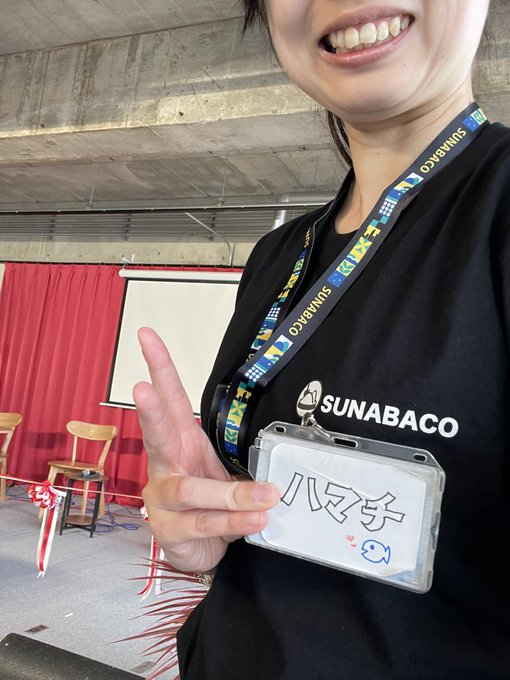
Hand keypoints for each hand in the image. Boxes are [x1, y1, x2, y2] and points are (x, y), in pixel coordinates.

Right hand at [133, 327, 279, 572]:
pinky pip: (204, 523)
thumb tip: (281, 451)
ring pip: (190, 490)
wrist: (200, 550)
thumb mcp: (225, 472)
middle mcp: (166, 466)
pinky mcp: (168, 530)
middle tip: (141, 388)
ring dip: (230, 494)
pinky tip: (257, 520)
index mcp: (182, 442)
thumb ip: (243, 461)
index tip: (147, 336)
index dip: (160, 368)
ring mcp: (162, 499)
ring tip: (266, 496)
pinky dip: (235, 521)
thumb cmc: (212, 502)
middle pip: (156, 434)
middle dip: (150, 411)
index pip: (172, 400)